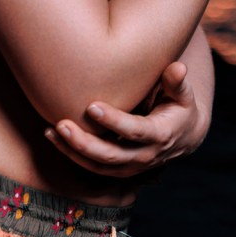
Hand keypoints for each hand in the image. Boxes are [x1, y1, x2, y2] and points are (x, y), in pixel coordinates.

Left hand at [43, 60, 207, 178]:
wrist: (184, 136)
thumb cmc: (180, 106)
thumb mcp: (183, 94)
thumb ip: (177, 82)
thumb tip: (177, 67)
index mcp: (161, 135)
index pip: (135, 131)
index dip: (114, 121)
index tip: (91, 106)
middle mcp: (146, 156)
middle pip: (112, 155)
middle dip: (85, 142)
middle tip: (62, 124)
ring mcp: (131, 166)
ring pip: (98, 166)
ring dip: (73, 151)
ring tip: (51, 131)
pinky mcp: (119, 169)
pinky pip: (92, 167)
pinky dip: (72, 155)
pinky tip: (53, 137)